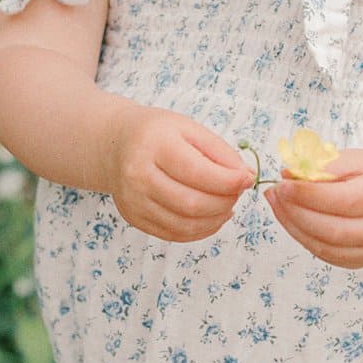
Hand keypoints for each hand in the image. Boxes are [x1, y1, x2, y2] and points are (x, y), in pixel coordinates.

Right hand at [107, 105, 254, 241]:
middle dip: (224, 202)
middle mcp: (138, 175)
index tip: (246, 180)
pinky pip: (173, 234)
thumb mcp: (189, 129)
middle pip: (192, 203)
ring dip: (215, 220)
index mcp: (154, 146)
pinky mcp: (133, 218)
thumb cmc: (156, 133)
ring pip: (184, 225)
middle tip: (237, 193)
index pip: (198, 173)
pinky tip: (211, 217)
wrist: (115, 145)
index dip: (229, 181)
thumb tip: (246, 177)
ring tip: (227, 206)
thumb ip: (220, 152)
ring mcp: (133, 201)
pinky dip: (199, 230)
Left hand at [263, 148, 362, 266]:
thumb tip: (289, 174)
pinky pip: (325, 255)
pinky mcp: (362, 261)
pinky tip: (291, 219)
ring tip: (278, 204)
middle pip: (332, 229)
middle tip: (275, 194)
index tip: (283, 184)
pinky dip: (302, 238)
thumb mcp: (355, 159)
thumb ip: (324, 165)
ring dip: (293, 226)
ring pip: (325, 247)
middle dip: (296, 213)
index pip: (343, 200)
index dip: (308, 195)